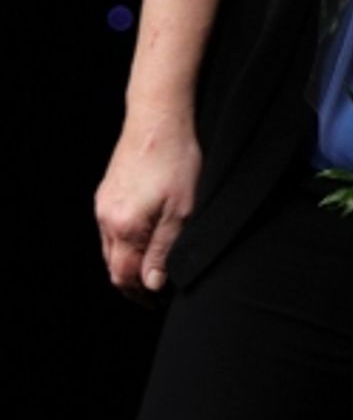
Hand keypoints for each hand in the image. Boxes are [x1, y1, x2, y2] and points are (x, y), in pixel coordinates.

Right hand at [95, 111, 202, 301]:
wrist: (159, 117)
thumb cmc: (175, 159)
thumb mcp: (181, 210)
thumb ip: (164, 250)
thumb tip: (152, 284)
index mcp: (124, 227)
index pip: (124, 277)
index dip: (141, 294)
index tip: (159, 301)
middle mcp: (107, 218)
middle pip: (114, 265)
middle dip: (133, 281)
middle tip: (156, 290)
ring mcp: (104, 203)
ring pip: (110, 246)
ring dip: (128, 261)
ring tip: (152, 267)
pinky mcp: (108, 190)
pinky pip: (110, 226)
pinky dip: (124, 240)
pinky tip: (143, 236)